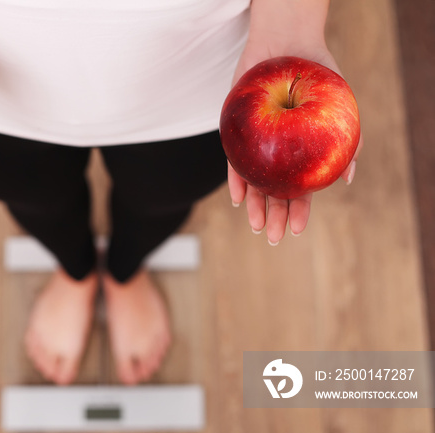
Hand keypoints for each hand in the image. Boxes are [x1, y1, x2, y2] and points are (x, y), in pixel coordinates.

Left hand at [227, 0, 362, 244]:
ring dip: (255, 205)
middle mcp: (279, 152)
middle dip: (275, 216)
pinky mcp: (238, 133)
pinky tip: (238, 198)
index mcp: (302, 152)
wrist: (287, 44)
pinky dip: (236, 180)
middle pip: (276, 191)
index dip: (298, 211)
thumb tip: (347, 179)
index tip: (296, 231)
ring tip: (256, 225)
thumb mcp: (339, 107)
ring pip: (255, 182)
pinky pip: (235, 161)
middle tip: (273, 237)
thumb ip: (348, 141)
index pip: (300, 189)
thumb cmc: (317, 74)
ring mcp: (257, 145)